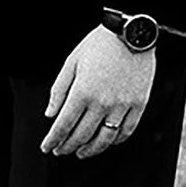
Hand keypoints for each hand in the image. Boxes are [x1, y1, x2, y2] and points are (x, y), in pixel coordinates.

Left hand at [41, 26, 154, 157]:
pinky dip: (114, 141)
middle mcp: (102, 103)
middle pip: (81, 135)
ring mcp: (122, 106)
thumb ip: (59, 90)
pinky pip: (126, 131)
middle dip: (67, 147)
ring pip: (104, 139)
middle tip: (59, 151)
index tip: (46, 147)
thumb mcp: (71, 62)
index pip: (63, 125)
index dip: (53, 140)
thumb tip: (50, 114)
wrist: (131, 34)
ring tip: (80, 153)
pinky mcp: (138, 105)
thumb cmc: (99, 45)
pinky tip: (105, 143)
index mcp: (82, 91)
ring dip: (90, 150)